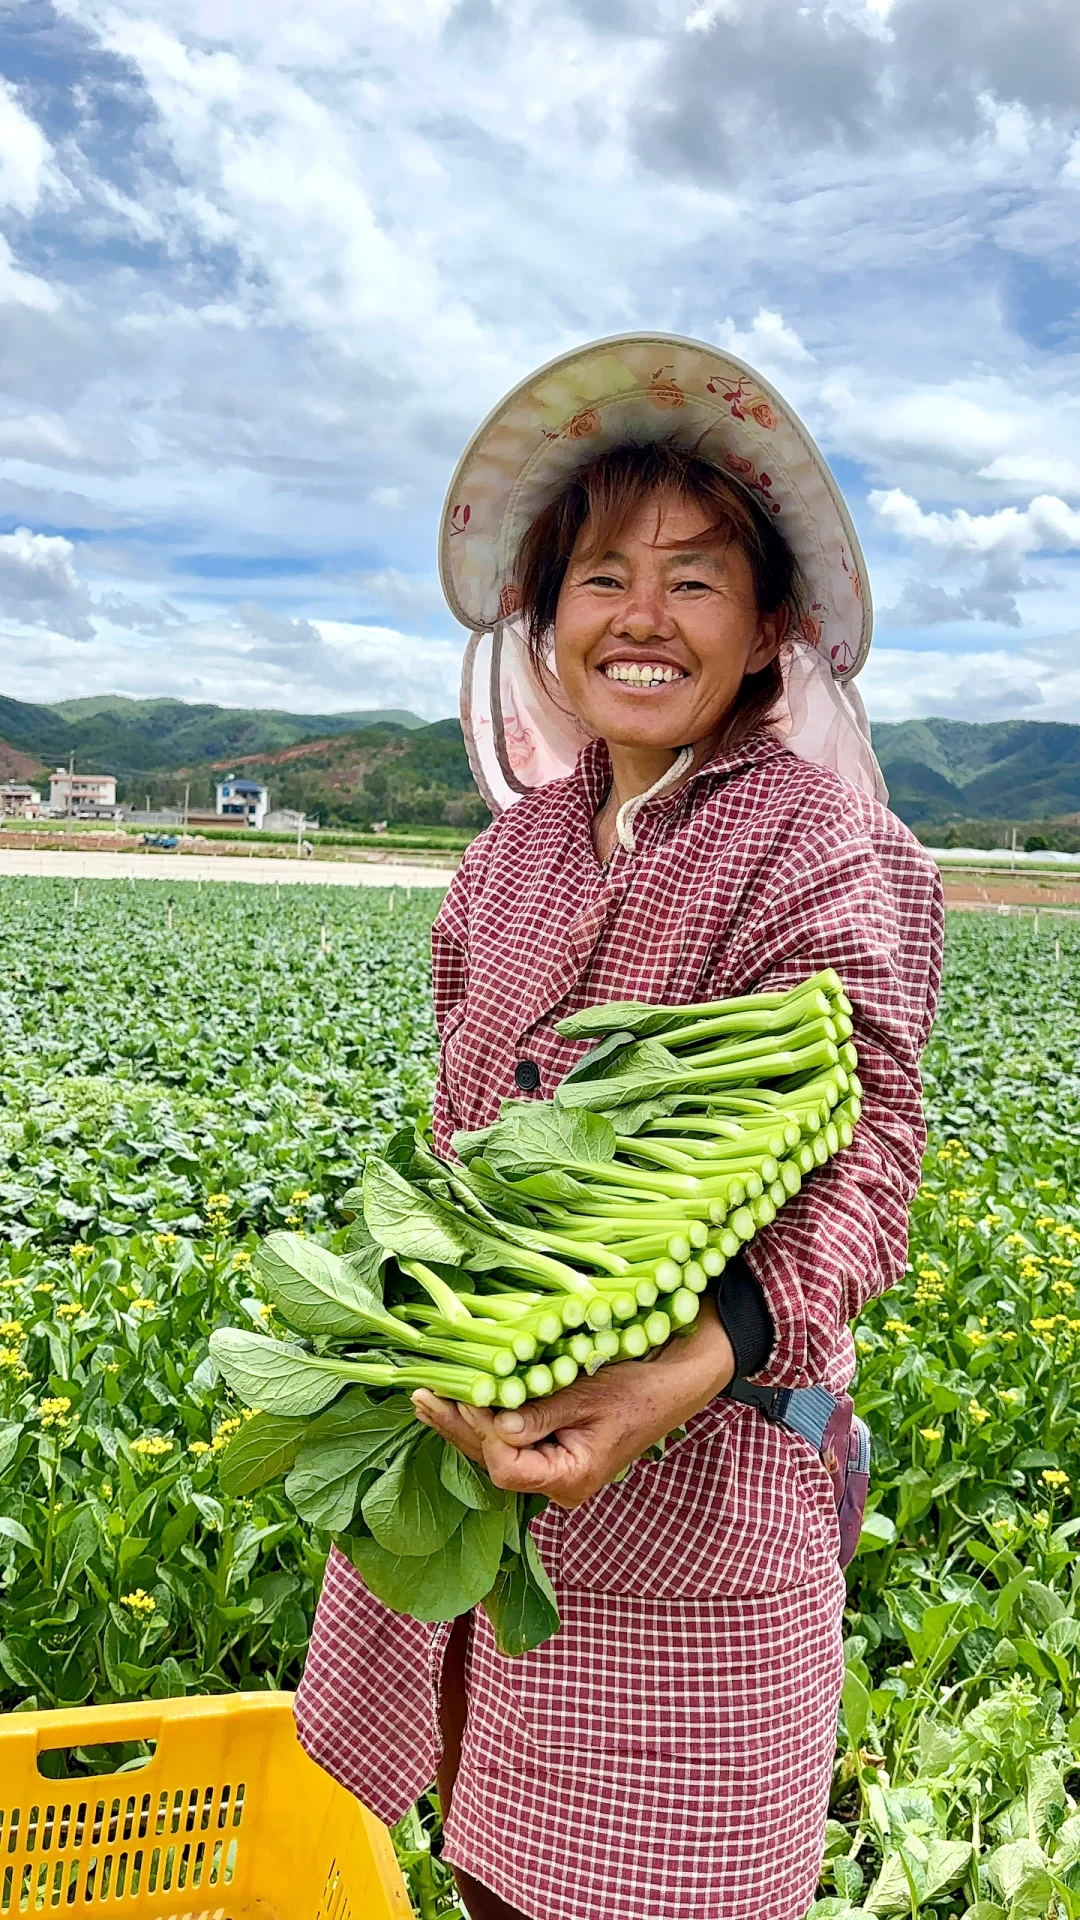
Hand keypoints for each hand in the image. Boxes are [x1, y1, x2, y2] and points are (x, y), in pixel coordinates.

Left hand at [412, 1295, 735, 1508]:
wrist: (674, 1386)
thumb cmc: (638, 1389)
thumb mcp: (590, 1395)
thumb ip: (540, 1413)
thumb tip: (494, 1422)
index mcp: (572, 1478)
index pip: (507, 1467)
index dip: (484, 1432)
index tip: (469, 1393)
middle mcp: (558, 1485)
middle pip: (492, 1463)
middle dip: (457, 1427)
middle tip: (421, 1395)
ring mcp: (554, 1472)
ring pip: (495, 1454)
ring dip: (462, 1424)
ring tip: (424, 1399)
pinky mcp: (552, 1453)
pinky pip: (508, 1443)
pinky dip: (483, 1422)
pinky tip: (457, 1403)